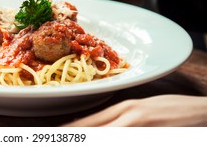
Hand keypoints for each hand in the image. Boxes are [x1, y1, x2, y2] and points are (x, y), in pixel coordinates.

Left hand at [64, 95, 206, 126]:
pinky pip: (127, 138)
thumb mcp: (142, 111)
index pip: (91, 120)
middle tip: (56, 138)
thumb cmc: (171, 111)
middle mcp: (129, 115)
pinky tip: (101, 138)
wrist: (201, 112)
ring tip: (71, 140)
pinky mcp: (154, 133)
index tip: (56, 133)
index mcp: (125, 108)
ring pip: (107, 134)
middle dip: (75, 135)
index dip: (72, 128)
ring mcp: (141, 124)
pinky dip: (113, 138)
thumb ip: (121, 118)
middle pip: (94, 127)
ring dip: (90, 137)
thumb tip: (98, 126)